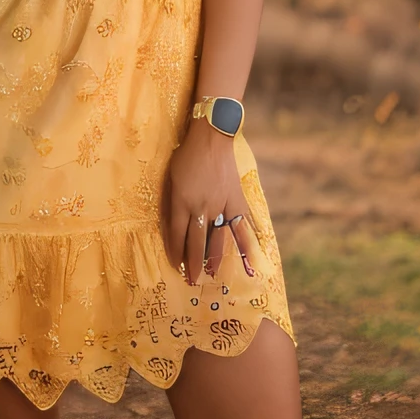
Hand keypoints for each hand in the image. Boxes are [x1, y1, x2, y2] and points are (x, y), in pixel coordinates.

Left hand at [162, 118, 258, 284]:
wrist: (212, 137)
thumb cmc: (186, 155)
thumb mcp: (171, 178)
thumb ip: (172, 202)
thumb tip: (172, 223)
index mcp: (181, 202)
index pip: (176, 234)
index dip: (175, 252)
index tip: (175, 266)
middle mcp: (201, 208)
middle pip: (196, 242)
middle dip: (193, 264)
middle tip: (192, 281)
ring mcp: (220, 205)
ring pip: (217, 239)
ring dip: (214, 259)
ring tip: (212, 275)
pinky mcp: (236, 201)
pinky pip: (241, 225)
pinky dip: (246, 243)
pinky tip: (249, 259)